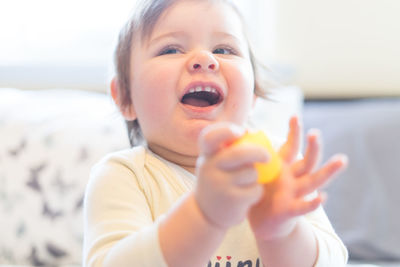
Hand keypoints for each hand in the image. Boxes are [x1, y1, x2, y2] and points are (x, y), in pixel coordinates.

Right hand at [194, 122, 267, 228]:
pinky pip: (255, 190)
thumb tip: (254, 131)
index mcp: (207, 155)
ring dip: (255, 177)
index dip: (226, 131)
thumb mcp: (217, 162)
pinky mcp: (231, 200)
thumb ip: (232, 148)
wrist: (205, 213)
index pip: (210, 137)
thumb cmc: (218, 179)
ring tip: (246, 183)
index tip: (241, 132)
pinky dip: (257, 191)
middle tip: (268, 156)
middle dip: (258, 152)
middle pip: (239, 154)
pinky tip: (247, 196)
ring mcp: (219, 184)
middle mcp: (209, 168)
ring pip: (251, 173)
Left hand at [248, 116, 347, 240]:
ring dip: (328, 171)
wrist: (261, 221)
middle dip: (313, 147)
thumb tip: (244, 132)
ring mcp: (294, 194)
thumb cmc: (259, 192)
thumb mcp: (254, 171)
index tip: (295, 116)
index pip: (291, 146)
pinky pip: (303, 206)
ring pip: (314, 181)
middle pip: (308, 161)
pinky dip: (312, 203)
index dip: (294, 132)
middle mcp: (293, 178)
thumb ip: (251, 154)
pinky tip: (323, 198)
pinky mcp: (290, 210)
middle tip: (315, 133)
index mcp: (283, 167)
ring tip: (342, 159)